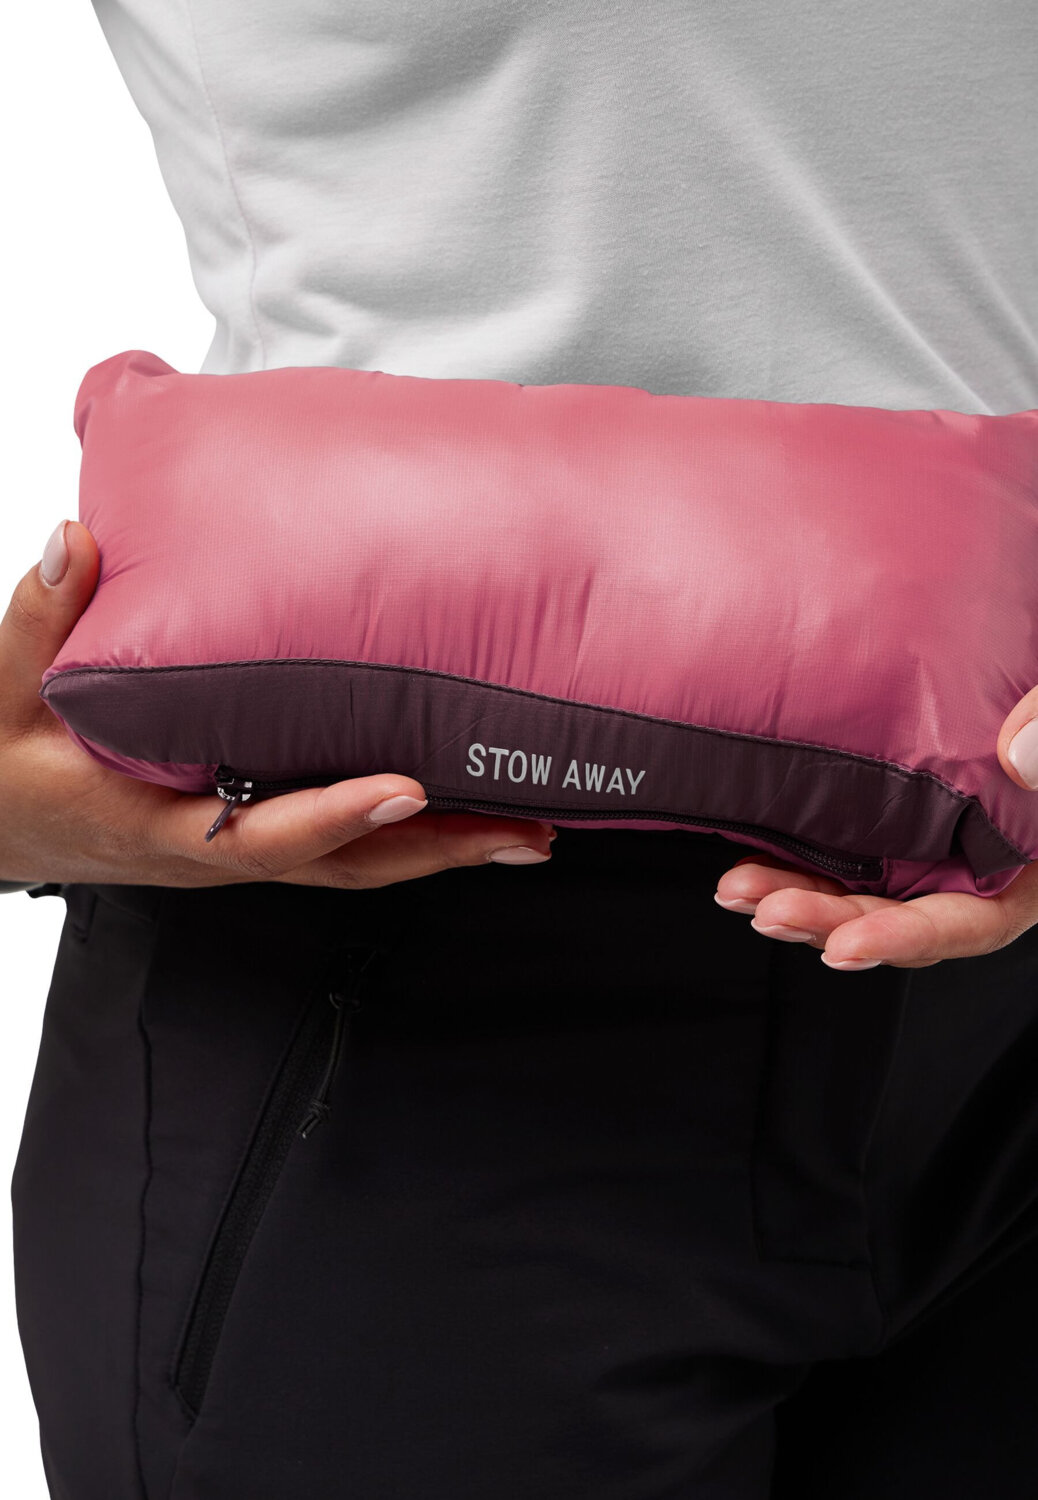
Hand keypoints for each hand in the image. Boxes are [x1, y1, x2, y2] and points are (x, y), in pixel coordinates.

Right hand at [0, 520, 554, 888]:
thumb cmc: (3, 766)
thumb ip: (39, 621)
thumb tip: (77, 541)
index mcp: (160, 826)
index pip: (263, 833)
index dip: (338, 816)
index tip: (409, 789)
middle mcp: (214, 848)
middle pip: (346, 866)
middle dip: (439, 852)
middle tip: (529, 831)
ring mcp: (240, 846)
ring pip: (356, 862)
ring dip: (442, 848)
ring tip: (528, 825)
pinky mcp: (249, 828)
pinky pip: (339, 841)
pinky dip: (405, 830)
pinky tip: (459, 802)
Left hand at [713, 693, 1037, 970]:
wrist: (1023, 646)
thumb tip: (1017, 756)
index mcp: (1024, 867)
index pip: (970, 922)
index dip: (906, 938)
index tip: (846, 946)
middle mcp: (972, 865)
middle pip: (895, 916)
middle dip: (827, 920)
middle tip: (768, 911)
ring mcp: (925, 843)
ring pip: (857, 889)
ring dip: (794, 896)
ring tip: (737, 890)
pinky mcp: (886, 815)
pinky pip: (837, 848)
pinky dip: (790, 858)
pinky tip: (746, 859)